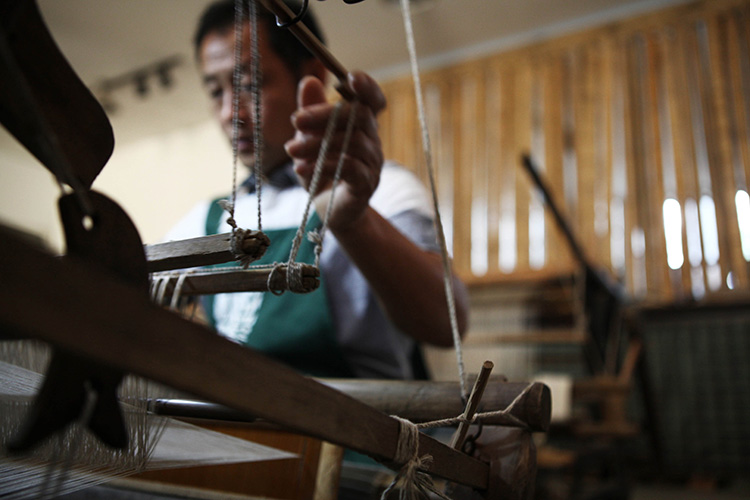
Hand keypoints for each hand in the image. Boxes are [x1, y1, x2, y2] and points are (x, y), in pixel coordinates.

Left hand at [285, 71, 385, 231]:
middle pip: (359, 115)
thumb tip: (310, 80)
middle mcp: (372, 140)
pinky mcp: (366, 185)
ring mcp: (373, 163)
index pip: (373, 99)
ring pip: (352, 142)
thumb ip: (311, 111)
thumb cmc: (322, 169)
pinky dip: (324, 165)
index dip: (367, 86)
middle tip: (296, 121)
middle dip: (325, 115)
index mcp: (362, 124)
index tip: (350, 78)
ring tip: (291, 151)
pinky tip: (300, 169)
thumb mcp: (310, 138)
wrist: (330, 210)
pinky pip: (351, 167)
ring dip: (317, 145)